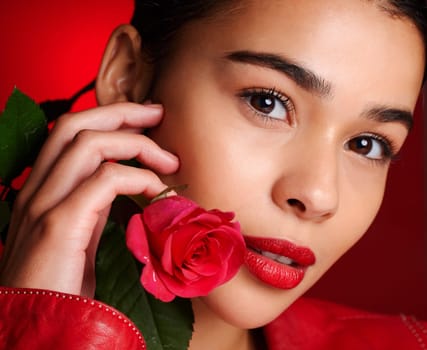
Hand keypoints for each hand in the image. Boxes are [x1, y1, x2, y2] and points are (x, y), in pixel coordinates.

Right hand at [0, 102, 178, 296]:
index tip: (145, 118)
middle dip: (123, 112)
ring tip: (170, 162)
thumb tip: (128, 183)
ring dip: (138, 144)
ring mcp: (43, 205)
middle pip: (76, 125)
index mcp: (42, 190)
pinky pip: (105, 180)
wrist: (37, 328)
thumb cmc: (60, 286)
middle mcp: (36, 189)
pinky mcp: (59, 226)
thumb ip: (94, 205)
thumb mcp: (78, 235)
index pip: (69, 133)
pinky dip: (139, 178)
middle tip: (159, 113)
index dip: (109, 117)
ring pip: (88, 143)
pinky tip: (158, 193)